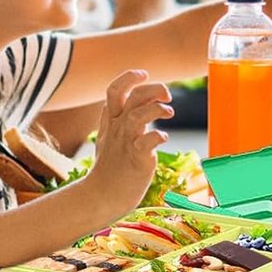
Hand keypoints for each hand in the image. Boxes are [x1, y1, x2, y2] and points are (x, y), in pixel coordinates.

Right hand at [84, 71, 172, 218]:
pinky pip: (145, 143)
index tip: (144, 74)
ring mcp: (125, 144)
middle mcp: (117, 129)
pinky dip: (157, 136)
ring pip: (136, 116)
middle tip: (167, 95)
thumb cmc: (111, 167)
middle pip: (131, 98)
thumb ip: (123, 117)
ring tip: (169, 112)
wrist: (102, 196)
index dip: (129, 78)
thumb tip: (142, 100)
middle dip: (151, 89)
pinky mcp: (135, 160)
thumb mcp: (111, 137)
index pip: (114, 90)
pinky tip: (164, 137)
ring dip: (155, 109)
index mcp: (111, 122)